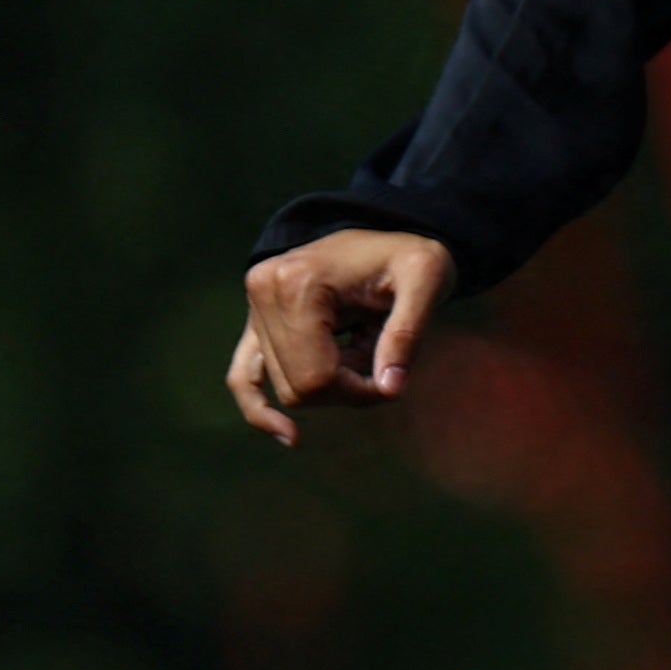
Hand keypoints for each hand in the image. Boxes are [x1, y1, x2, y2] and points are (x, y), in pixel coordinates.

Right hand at [230, 230, 451, 443]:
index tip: (392, 377)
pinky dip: (259, 407)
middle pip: (298, 387)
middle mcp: (264, 293)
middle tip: (383, 365)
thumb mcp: (427, 280)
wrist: (388, 234)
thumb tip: (389, 389)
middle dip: (346, 390)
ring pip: (284, 387)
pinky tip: (286, 435)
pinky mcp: (255, 322)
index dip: (359, 392)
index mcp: (297, 283)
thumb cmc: (410, 255)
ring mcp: (254, 308)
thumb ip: (408, 332)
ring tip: (361, 350)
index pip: (317, 376)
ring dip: (329, 384)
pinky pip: (243, 376)